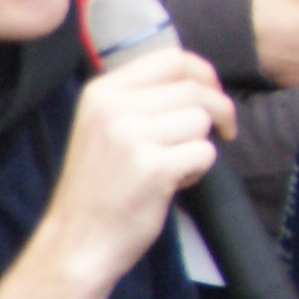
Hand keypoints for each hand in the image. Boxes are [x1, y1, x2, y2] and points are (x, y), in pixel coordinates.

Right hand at [43, 49, 234, 280]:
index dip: (204, 73)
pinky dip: (198, 170)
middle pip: (194, 90)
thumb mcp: (105, 127)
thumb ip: (142, 99)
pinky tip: (171, 183)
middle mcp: (114, 108)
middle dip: (219, 110)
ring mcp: (132, 137)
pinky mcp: (154, 168)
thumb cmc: (99, 185)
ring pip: (201, 121)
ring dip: (200, 145)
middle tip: (222, 131)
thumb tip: (199, 80)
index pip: (171, 58)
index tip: (214, 93)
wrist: (76, 240)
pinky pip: (204, 153)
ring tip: (172, 166)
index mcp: (102, 93)